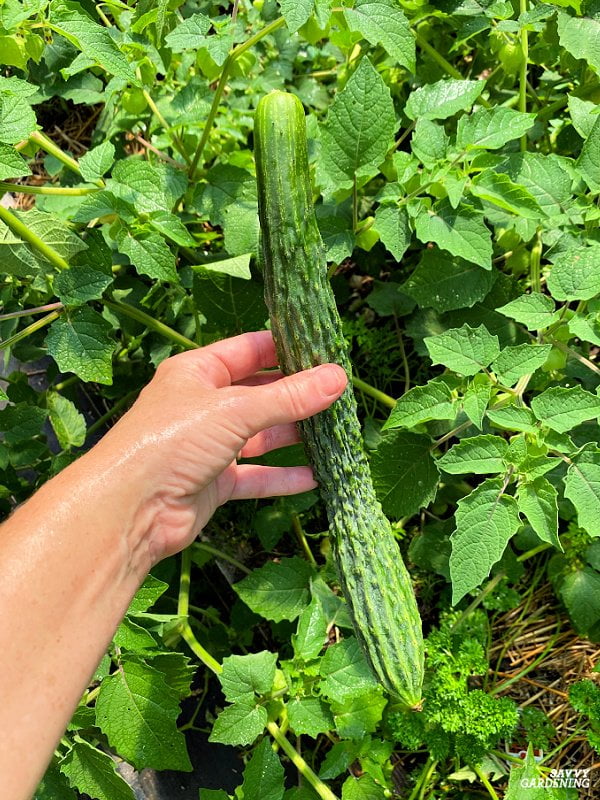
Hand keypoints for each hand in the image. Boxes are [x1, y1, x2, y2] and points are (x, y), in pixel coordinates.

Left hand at [95, 330, 346, 564]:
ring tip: (336, 433)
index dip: (286, 349)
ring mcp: (209, 446)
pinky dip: (282, 477)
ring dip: (294, 436)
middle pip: (259, 395)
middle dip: (297, 396)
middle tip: (340, 394)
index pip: (250, 350)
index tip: (327, 350)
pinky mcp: (214, 483)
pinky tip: (315, 477)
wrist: (131, 509)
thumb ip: (288, 397)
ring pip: (261, 437)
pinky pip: (256, 476)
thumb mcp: (235, 410)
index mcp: (198, 372)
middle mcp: (203, 406)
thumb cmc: (171, 441)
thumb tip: (337, 378)